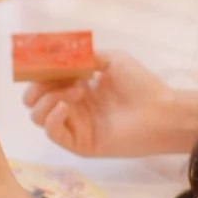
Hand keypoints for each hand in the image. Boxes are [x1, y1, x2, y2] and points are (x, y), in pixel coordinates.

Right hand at [24, 50, 197, 158]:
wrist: (161, 111)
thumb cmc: (141, 85)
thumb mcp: (112, 60)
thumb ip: (85, 57)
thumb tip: (60, 53)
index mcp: (79, 88)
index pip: (46, 81)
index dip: (39, 72)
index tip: (38, 61)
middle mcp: (74, 107)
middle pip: (36, 100)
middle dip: (37, 86)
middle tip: (49, 77)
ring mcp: (75, 126)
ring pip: (39, 116)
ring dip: (49, 98)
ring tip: (78, 90)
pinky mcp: (79, 143)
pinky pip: (53, 133)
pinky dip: (52, 117)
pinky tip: (65, 105)